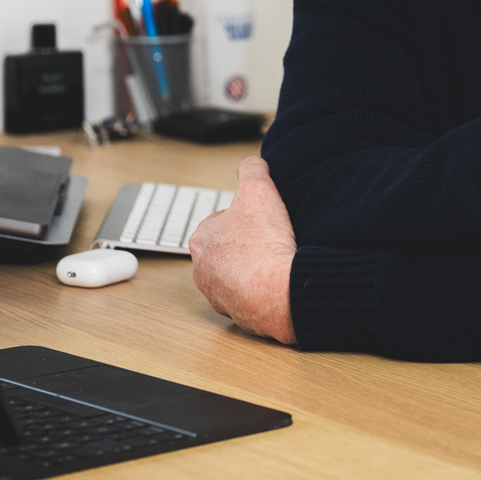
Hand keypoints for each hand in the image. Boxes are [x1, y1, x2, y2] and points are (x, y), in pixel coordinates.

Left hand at [188, 156, 297, 343]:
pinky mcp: (236, 315)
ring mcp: (217, 295)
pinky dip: (262, 291)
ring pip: (237, 275)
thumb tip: (251, 164)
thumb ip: (251, 169)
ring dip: (254, 269)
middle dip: (248, 245)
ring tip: (274, 263)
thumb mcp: (258, 189)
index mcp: (200, 238)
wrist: (280, 292)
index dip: (247, 217)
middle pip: (228, 249)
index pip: (222, 220)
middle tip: (271, 241)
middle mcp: (202, 269)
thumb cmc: (264, 245)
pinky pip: (250, 298)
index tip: (263, 220)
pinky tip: (276, 283)